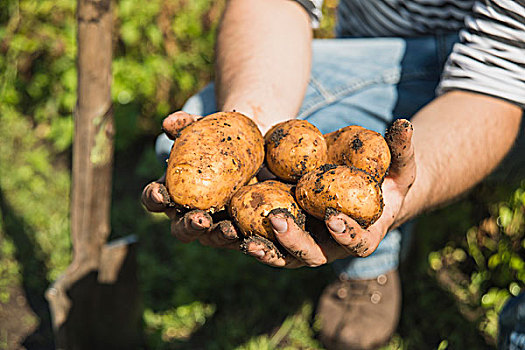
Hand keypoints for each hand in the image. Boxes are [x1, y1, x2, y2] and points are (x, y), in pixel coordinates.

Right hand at [141, 111, 240, 249]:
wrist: (252, 148)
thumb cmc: (218, 139)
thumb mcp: (204, 129)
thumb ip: (187, 125)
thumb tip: (169, 122)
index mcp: (172, 194)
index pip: (153, 200)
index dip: (153, 198)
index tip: (160, 192)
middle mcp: (188, 215)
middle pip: (180, 229)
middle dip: (189, 226)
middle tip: (200, 219)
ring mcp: (212, 227)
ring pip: (210, 239)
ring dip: (218, 236)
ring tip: (230, 229)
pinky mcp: (237, 232)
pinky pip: (239, 240)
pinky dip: (246, 238)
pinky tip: (254, 234)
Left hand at [242, 119, 415, 267]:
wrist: (362, 189)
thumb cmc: (385, 178)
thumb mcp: (398, 164)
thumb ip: (401, 149)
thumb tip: (405, 123)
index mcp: (363, 235)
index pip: (357, 242)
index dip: (346, 234)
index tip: (333, 218)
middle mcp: (331, 246)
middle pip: (311, 255)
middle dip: (294, 241)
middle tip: (277, 220)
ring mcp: (306, 242)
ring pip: (282, 254)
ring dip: (264, 248)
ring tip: (243, 237)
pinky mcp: (286, 233)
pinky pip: (266, 239)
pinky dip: (249, 235)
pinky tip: (229, 224)